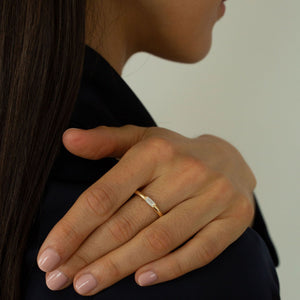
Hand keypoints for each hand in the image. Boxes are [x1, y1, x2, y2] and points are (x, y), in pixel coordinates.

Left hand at [37, 125, 255, 295]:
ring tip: (87, 284)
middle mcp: (186, 172)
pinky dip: (170, 268)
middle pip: (127, 222)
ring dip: (119, 267)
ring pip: (159, 240)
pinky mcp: (234, 217)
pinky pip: (200, 250)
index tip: (48, 255)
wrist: (229, 157)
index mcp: (156, 151)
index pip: (105, 194)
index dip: (73, 227)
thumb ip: (104, 140)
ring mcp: (214, 196)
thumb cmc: (176, 152)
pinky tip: (140, 280)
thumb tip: (68, 139)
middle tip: (59, 278)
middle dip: (88, 254)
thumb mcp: (141, 139)